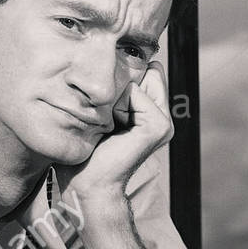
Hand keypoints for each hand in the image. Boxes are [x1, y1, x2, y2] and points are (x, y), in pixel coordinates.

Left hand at [56, 61, 173, 202]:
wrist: (86, 183)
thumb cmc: (84, 151)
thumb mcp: (97, 113)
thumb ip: (111, 91)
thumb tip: (114, 65)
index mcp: (147, 112)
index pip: (139, 72)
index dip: (117, 76)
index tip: (101, 104)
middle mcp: (159, 115)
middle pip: (138, 73)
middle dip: (115, 86)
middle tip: (104, 120)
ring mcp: (163, 121)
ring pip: (135, 81)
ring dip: (113, 97)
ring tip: (107, 125)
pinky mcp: (159, 126)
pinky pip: (136, 93)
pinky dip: (117, 106)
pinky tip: (112, 129)